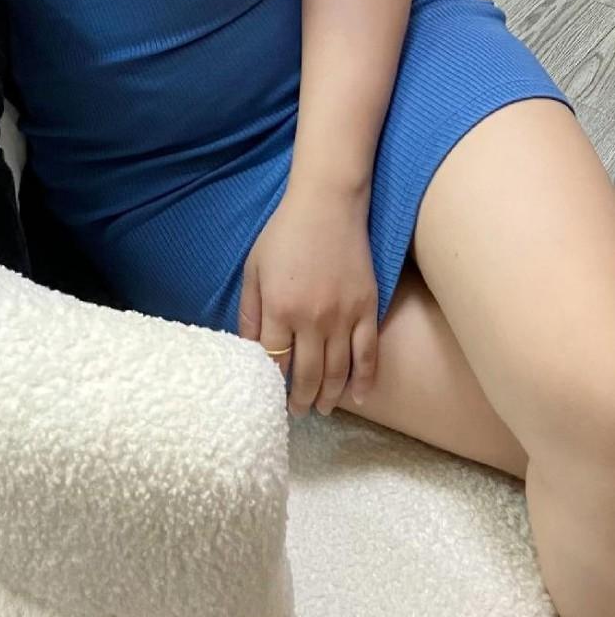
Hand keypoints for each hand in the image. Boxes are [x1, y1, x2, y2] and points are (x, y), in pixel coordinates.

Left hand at [236, 182, 378, 416]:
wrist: (327, 205)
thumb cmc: (284, 234)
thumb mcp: (254, 270)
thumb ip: (250, 312)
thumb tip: (249, 349)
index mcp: (279, 309)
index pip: (275, 362)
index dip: (273, 385)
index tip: (269, 398)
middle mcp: (312, 319)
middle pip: (308, 375)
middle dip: (301, 399)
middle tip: (297, 411)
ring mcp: (343, 316)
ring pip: (338, 371)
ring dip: (329, 396)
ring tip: (322, 409)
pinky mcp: (366, 309)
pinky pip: (368, 353)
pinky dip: (364, 379)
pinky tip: (358, 397)